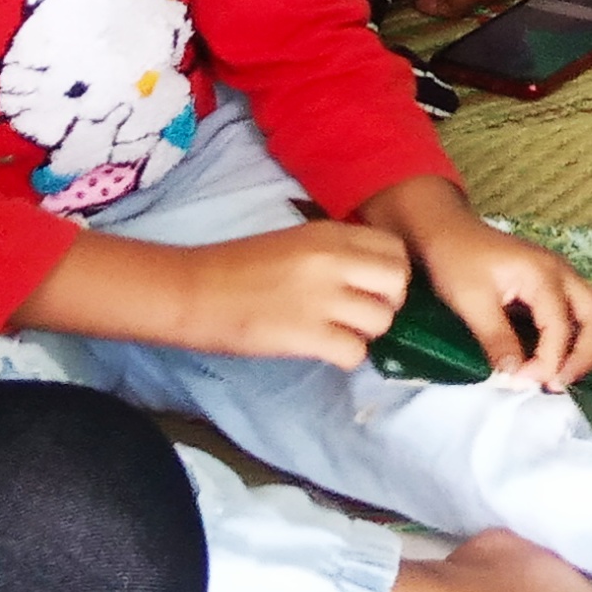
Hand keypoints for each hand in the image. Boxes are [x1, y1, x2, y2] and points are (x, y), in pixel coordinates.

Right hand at [149, 223, 411, 367]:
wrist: (193, 289)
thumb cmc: (236, 266)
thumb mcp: (295, 241)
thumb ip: (335, 253)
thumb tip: (370, 277)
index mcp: (329, 234)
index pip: (394, 249)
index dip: (390, 273)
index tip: (371, 287)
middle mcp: (332, 261)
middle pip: (398, 283)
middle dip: (388, 303)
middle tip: (361, 314)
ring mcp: (321, 298)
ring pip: (381, 321)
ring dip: (365, 333)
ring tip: (338, 333)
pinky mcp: (306, 335)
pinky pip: (354, 353)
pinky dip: (345, 357)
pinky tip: (323, 350)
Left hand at [366, 178, 591, 387]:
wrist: (448, 229)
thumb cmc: (456, 260)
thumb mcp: (470, 301)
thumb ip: (496, 340)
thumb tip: (515, 378)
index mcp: (543, 275)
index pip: (560, 329)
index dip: (546, 363)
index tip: (522, 384)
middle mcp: (564, 274)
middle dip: (587, 357)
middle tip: (557, 385)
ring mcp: (566, 278)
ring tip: (565, 376)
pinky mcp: (560, 286)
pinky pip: (590, 314)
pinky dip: (588, 339)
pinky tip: (565, 360)